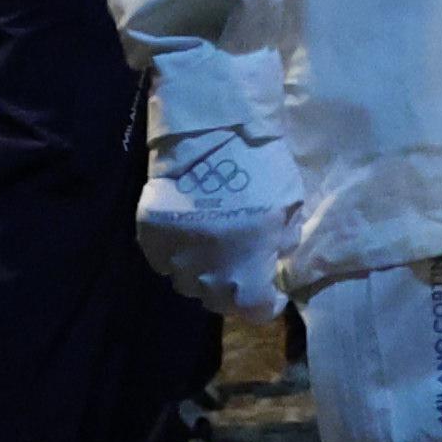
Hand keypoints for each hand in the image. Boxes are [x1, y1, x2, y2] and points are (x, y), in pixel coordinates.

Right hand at [137, 120, 292, 317]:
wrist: (211, 131)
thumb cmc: (261, 166)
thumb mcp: (290, 205)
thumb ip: (285, 241)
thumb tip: (277, 257)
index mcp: (246, 268)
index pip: (256, 310)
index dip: (267, 303)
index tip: (271, 291)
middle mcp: (207, 273)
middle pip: (219, 301)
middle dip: (235, 290)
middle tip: (242, 268)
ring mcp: (175, 257)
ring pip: (189, 284)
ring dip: (204, 274)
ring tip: (213, 252)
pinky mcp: (150, 237)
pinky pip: (164, 261)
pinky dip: (177, 256)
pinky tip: (188, 237)